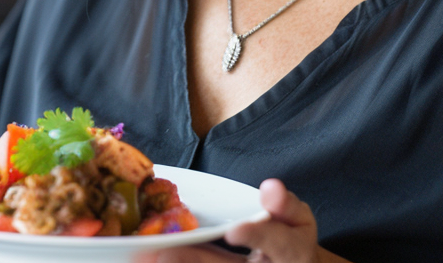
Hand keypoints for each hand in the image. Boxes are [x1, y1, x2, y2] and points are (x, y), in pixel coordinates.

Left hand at [139, 179, 348, 262]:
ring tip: (146, 259)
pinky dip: (178, 261)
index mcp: (292, 252)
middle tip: (164, 254)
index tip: (234, 231)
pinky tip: (149, 260)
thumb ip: (283, 204)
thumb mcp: (296, 219)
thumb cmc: (290, 238)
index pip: (277, 243)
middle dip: (197, 261)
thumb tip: (270, 187)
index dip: (256, 236)